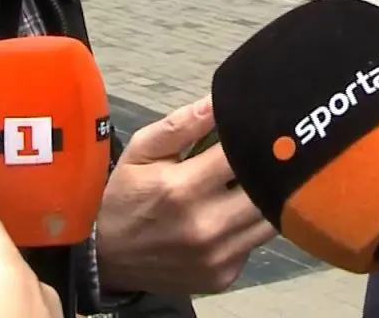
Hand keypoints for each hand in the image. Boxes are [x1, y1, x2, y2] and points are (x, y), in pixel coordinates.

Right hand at [95, 97, 276, 294]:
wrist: (106, 260)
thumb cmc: (126, 198)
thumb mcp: (141, 152)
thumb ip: (182, 125)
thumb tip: (220, 101)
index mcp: (183, 188)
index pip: (242, 153)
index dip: (256, 137)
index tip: (262, 127)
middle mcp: (206, 226)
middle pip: (266, 187)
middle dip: (269, 167)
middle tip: (269, 154)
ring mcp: (218, 256)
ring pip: (271, 218)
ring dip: (269, 197)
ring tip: (254, 182)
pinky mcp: (225, 276)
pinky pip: (256, 243)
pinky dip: (253, 226)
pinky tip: (238, 215)